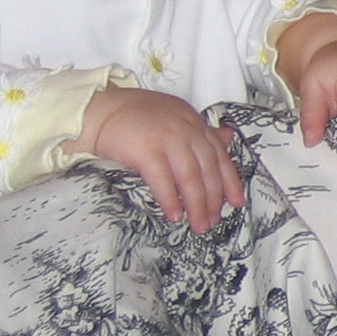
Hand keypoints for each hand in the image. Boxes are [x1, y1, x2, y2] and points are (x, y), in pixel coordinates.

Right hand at [81, 85, 244, 231]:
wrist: (99, 109)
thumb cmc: (135, 117)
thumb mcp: (175, 117)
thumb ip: (201, 131)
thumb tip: (228, 138)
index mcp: (195, 123)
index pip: (219, 155)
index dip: (230, 181)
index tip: (237, 202)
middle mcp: (186, 130)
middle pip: (207, 170)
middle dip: (213, 199)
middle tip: (214, 221)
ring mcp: (167, 139)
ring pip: (190, 177)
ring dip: (197, 205)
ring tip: (199, 225)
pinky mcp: (145, 150)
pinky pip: (163, 180)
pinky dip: (170, 200)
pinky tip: (175, 216)